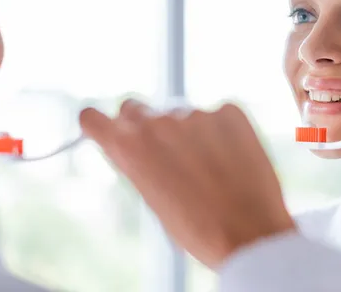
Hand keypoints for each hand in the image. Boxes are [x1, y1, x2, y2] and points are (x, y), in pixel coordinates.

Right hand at [79, 100, 295, 267]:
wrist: (249, 234)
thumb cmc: (197, 227)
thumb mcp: (151, 197)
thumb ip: (137, 162)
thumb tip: (134, 143)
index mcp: (128, 146)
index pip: (91, 116)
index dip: (99, 126)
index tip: (109, 131)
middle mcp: (157, 122)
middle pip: (134, 107)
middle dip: (141, 124)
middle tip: (160, 150)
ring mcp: (195, 113)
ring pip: (178, 112)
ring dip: (184, 129)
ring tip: (206, 165)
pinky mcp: (228, 111)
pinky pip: (215, 114)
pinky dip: (219, 129)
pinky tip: (230, 157)